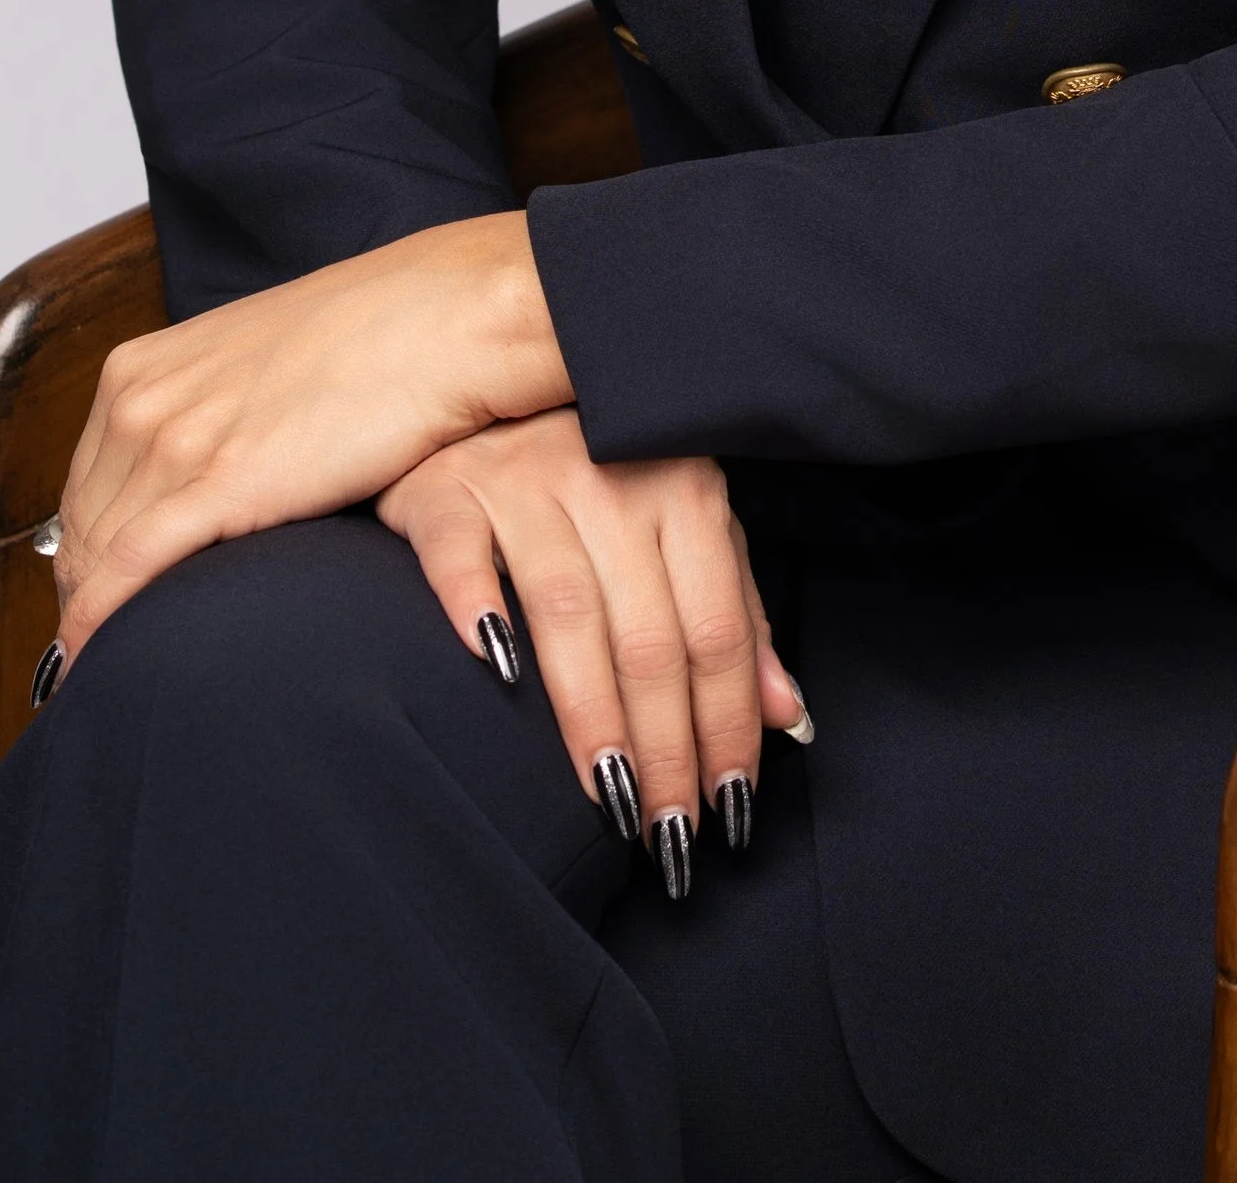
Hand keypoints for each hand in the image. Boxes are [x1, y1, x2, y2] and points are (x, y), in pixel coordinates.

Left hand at [47, 212, 565, 669]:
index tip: (100, 601)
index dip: (87, 556)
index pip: (84, 488)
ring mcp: (177, 437)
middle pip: (83, 527)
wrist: (443, 320)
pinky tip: (95, 666)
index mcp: (145, 368)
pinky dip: (102, 624)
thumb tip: (204, 478)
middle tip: (106, 651)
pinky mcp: (223, 481)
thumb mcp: (261, 373)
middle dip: (86, 595)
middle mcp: (144, 398)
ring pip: (98, 556)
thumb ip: (215, 418)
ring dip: (99, 618)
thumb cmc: (376, 342)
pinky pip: (129, 571)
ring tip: (113, 672)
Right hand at [377, 410, 810, 892]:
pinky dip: (477, 608)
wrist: (485, 399)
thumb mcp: (684, 532)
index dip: (728, 725)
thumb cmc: (601, 481)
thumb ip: (737, 618)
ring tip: (611, 802)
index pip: (717, 628)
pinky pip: (461, 555)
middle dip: (666, 748)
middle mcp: (611, 479)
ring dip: (591, 718)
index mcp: (685, 488)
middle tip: (670, 836)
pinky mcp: (446, 491)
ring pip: (568, 612)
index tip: (729, 811)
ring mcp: (525, 479)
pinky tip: (496, 670)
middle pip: (649, 634)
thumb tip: (790, 718)